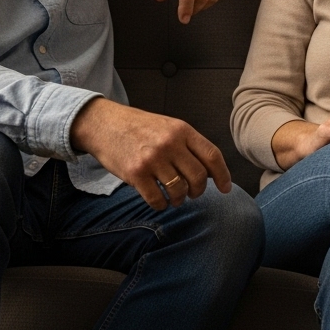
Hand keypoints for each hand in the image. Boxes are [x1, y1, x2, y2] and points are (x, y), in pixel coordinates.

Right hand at [71, 97, 231, 209]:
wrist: (104, 124)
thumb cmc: (139, 128)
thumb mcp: (168, 127)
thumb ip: (188, 145)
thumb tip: (211, 171)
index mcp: (182, 130)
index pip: (212, 155)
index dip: (222, 175)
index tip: (226, 188)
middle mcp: (170, 144)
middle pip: (198, 176)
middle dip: (199, 191)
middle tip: (193, 194)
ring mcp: (152, 159)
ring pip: (179, 190)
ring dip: (179, 200)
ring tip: (174, 198)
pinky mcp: (136, 173)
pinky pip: (157, 199)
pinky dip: (161, 205)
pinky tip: (159, 201)